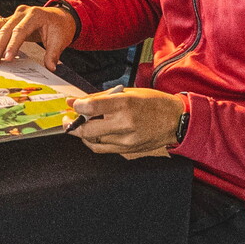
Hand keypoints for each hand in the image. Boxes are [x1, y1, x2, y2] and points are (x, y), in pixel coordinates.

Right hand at [0, 5, 76, 68]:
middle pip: (5, 28)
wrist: (60, 17)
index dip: (12, 44)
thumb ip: (53, 54)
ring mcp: (14, 15)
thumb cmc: (59, 27)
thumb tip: (50, 67)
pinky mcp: (10, 19)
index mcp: (35, 15)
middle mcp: (22, 12)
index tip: (6, 58)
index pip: (20, 30)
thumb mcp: (60, 40)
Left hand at [66, 88, 185, 154]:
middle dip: (72, 124)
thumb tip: (74, 101)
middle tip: (68, 118)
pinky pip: (101, 148)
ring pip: (92, 140)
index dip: (77, 106)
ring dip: (82, 132)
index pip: (91, 107)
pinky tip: (92, 133)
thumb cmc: (152, 103)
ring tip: (81, 123)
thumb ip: (99, 98)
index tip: (73, 104)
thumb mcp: (127, 92)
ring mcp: (126, 140)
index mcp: (125, 104)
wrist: (176, 120)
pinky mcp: (128, 151)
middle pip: (87, 129)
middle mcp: (125, 123)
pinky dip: (92, 141)